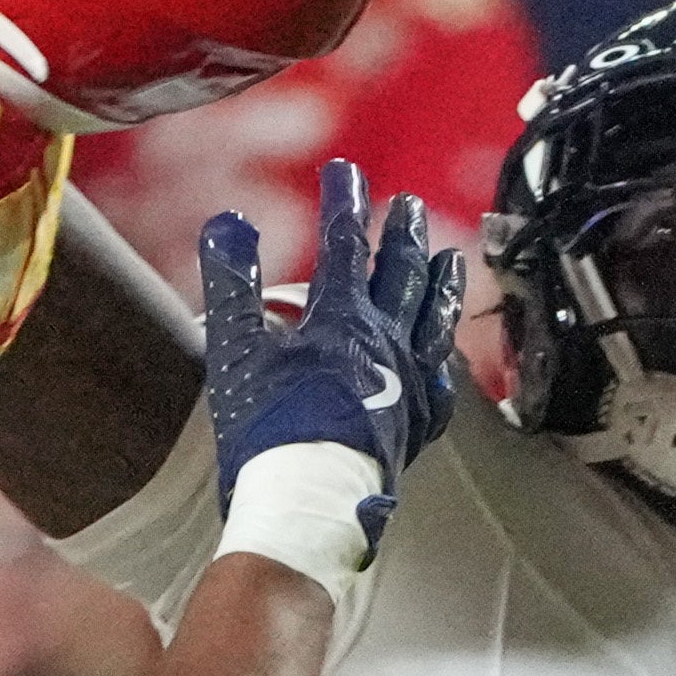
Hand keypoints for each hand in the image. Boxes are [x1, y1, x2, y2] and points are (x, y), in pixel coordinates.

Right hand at [202, 161, 461, 557]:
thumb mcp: (235, 350)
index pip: (345, 244)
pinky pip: (440, 383)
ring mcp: (407, 386)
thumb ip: (232, 283)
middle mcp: (386, 344)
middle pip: (401, 274)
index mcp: (341, 320)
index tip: (343, 172)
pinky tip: (442, 358)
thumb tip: (226, 221)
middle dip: (401, 233)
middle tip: (406, 205)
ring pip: (433, 321)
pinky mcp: (414, 426)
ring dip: (439, 283)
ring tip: (448, 258)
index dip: (344, 203)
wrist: (306, 503)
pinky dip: (441, 359)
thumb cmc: (267, 429)